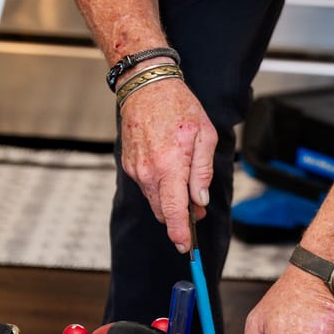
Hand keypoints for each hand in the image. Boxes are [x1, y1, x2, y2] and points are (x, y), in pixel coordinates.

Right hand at [119, 79, 215, 251]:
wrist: (146, 87)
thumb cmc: (179, 107)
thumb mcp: (204, 135)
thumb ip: (202, 171)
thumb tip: (199, 200)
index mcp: (170, 165)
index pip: (174, 210)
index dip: (180, 233)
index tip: (185, 247)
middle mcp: (149, 172)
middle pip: (164, 211)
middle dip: (181, 216)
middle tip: (198, 207)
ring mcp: (136, 170)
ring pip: (155, 200)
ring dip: (171, 201)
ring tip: (186, 185)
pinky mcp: (130, 165)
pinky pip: (147, 186)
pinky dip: (160, 187)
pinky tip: (170, 169)